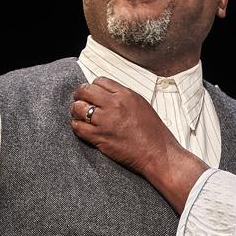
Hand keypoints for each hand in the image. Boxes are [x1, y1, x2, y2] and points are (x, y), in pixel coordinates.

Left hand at [71, 77, 207, 212]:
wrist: (158, 153)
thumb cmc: (153, 132)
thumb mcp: (142, 105)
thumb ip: (123, 98)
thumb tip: (107, 95)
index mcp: (126, 95)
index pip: (99, 81)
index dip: (93, 87)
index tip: (92, 94)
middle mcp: (114, 105)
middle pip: (85, 91)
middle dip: (80, 95)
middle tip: (80, 101)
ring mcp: (106, 121)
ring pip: (78, 108)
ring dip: (76, 112)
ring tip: (80, 116)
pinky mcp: (100, 137)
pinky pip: (78, 127)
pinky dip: (77, 126)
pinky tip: (82, 128)